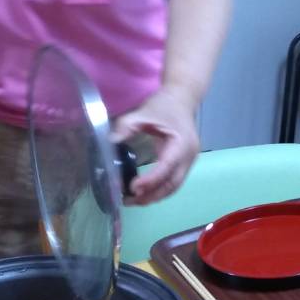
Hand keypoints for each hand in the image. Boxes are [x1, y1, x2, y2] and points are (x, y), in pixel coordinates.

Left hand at [113, 86, 200, 203]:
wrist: (182, 98)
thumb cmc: (163, 105)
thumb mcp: (142, 113)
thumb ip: (125, 127)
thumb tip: (110, 144)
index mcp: (181, 143)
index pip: (166, 167)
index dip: (150, 180)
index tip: (132, 188)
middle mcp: (189, 156)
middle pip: (172, 184)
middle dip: (151, 195)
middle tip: (129, 200)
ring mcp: (189, 161)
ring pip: (174, 187)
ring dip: (155, 196)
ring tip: (134, 200)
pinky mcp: (185, 163)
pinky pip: (174, 182)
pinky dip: (159, 190)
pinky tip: (144, 192)